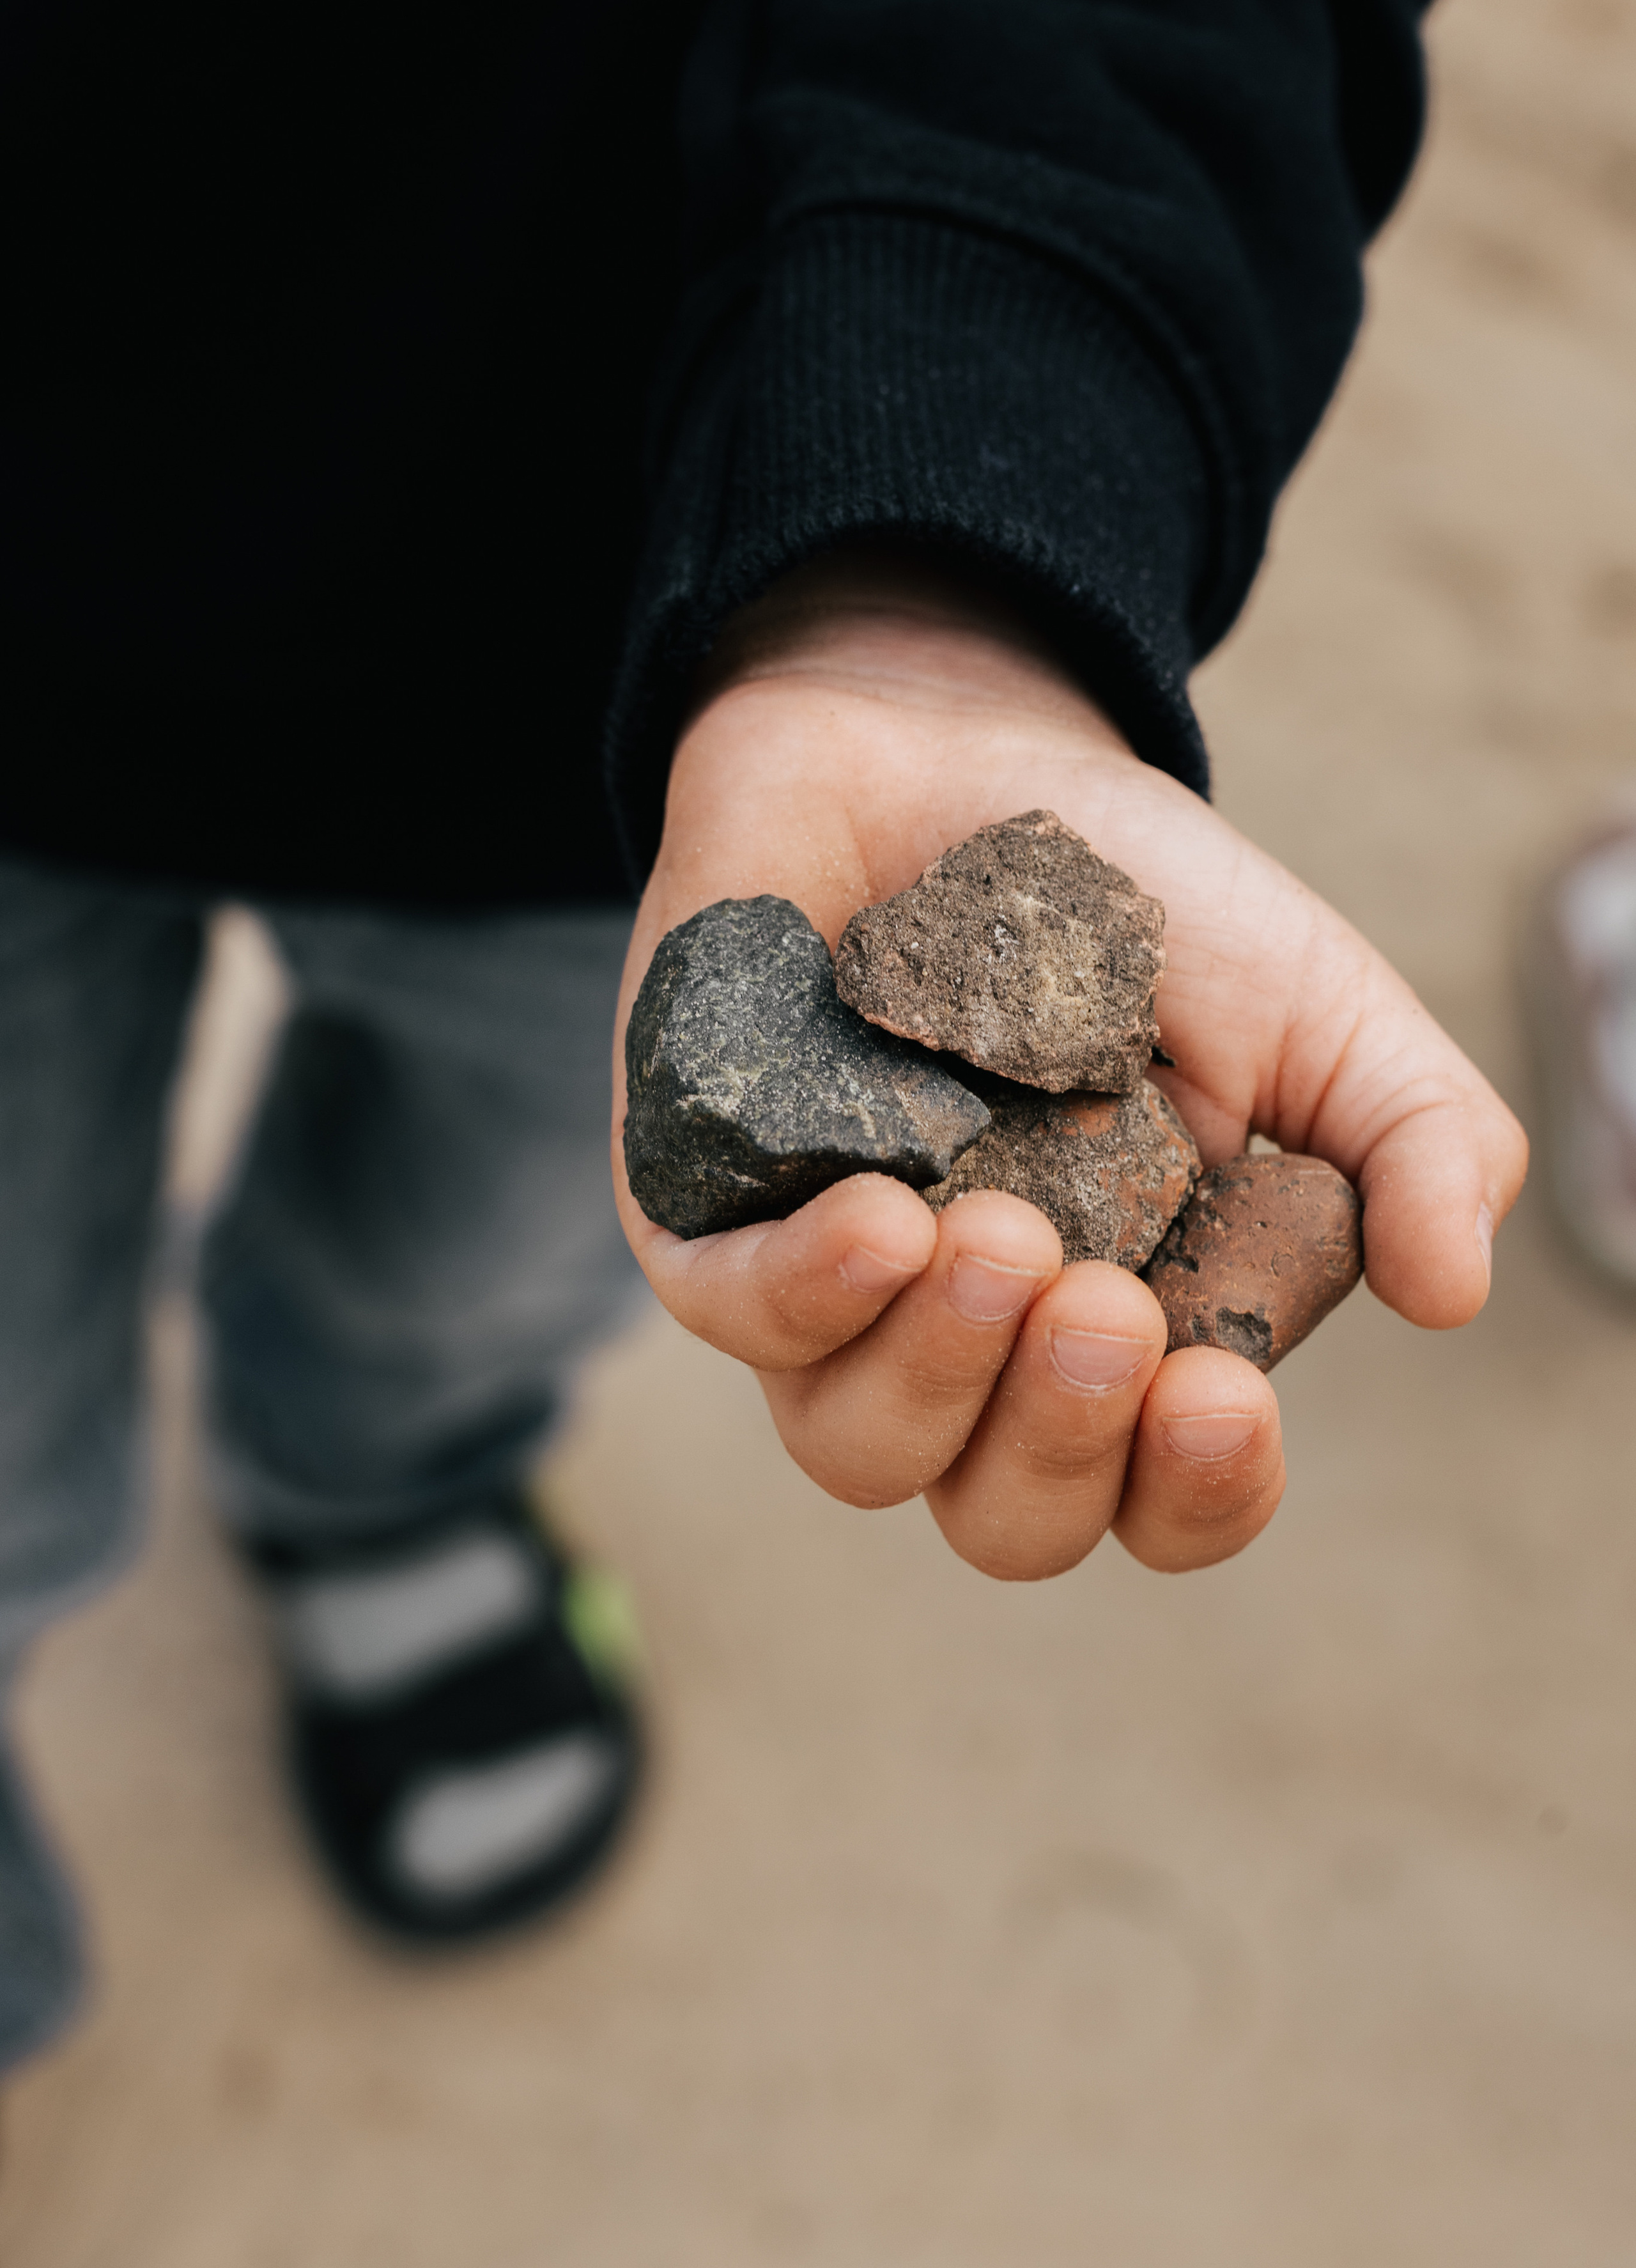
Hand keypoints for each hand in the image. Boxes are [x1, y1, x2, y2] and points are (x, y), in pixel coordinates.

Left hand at [610, 554, 1526, 1580]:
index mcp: (1135, 1326)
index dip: (1194, 1492)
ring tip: (995, 1235)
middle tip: (1103, 1306)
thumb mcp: (1316, 1009)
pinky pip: (735, 1315)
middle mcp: (979, 1342)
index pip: (1159, 1498)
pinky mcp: (713, 1209)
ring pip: (858, 1451)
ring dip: (941, 1371)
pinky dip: (806, 1293)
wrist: (949, 750)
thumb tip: (1452, 1292)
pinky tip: (874, 1220)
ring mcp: (838, 1290)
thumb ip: (1411, 1141)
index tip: (1216, 1395)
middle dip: (1058, 1441)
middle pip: (1003, 1517)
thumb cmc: (1136, 899)